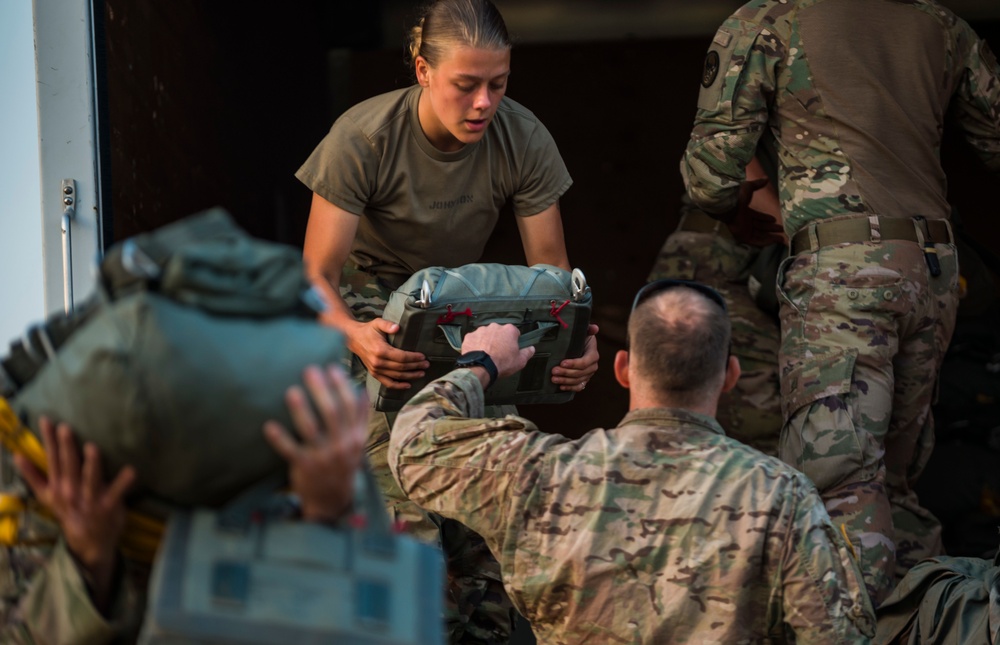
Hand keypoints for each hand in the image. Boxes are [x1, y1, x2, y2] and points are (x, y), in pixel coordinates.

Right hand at [14, 417, 134, 609]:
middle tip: (66, 427)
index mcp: (56, 488)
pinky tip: (131, 470)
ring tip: (92, 447)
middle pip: (68, 466)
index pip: (51, 459)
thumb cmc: (69, 512)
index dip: (48, 439)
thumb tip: (17, 456)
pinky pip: (117, 493)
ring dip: (91, 464)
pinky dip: (123, 482)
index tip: (46, 419)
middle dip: (66, 447)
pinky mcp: (108, 506)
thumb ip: (33, 476)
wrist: (88, 544)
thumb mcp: (47, 497)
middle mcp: (70, 493)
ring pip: (89, 479)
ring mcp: (89, 500)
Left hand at [264, 365, 367, 523]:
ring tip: (292, 391)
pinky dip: (280, 438)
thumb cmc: (343, 464)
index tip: (332, 367)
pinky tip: (269, 425)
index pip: (351, 407)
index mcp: (356, 437)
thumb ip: (360, 419)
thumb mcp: (357, 443)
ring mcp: (323, 457)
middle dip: (321, 390)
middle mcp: (342, 446)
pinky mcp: (305, 467)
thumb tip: (361, 390)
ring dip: (301, 409)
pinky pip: (291, 450)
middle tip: (309, 370)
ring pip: (311, 429)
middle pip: (332, 413)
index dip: (342, 386)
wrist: (333, 500)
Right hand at [347, 317, 428, 389]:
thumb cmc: (368, 330)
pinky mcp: (374, 374)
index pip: (401, 357)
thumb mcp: (378, 323)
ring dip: (411, 376)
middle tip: (426, 365)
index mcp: (380, 350)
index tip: (423, 356)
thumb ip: (387, 325)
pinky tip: (408, 385)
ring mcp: (376, 370)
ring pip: (397, 376)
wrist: (353, 339)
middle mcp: (378, 362)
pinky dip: (398, 385)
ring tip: (421, 373)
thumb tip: (397, 327)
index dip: (413, 358)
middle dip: (416, 366)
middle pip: (401, 367)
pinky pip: (387, 383)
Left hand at [460, 324, 535, 378]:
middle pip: (499, 332)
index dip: (513, 341)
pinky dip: (475, 344)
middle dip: (499, 340)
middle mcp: (495, 327)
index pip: (514, 332)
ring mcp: (481, 330)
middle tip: (499, 352)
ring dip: (487, 341)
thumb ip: (527, 353)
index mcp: (509, 330)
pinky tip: (477, 353)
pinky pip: (474, 339)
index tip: (511, 348)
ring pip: (486, 334)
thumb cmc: (501, 363)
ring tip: (487, 354)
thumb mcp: (520, 361)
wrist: (480, 367)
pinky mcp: (470, 336)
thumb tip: (531, 349)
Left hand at [551, 324, 599, 391]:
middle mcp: (593, 366)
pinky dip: (570, 388)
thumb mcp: (583, 332)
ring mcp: (589, 375)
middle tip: (553, 371)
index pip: (585, 362)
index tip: (562, 362)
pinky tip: (560, 387)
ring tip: (553, 379)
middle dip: (566, 373)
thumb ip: (588, 329)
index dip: (574, 363)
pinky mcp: (584, 380)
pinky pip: (578, 387)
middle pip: (580, 373)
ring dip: (565, 381)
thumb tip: (595, 328)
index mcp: (593, 355)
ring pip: (578, 381)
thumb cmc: (580, 338)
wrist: (579, 347)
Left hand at [724, 178, 786, 246]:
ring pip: (759, 235)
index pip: (756, 216)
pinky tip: (775, 240)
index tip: (774, 219)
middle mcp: (744, 221)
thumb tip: (766, 178)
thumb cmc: (738, 196)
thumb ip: (757, 184)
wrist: (730, 205)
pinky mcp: (743, 237)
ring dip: (770, 236)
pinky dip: (765, 242)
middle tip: (782, 229)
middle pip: (759, 226)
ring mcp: (743, 230)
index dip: (765, 218)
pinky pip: (756, 241)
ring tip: (781, 237)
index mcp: (744, 211)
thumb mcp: (749, 188)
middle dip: (770, 228)